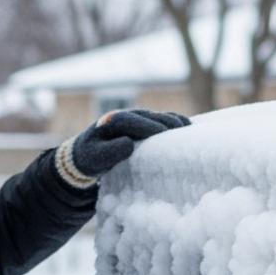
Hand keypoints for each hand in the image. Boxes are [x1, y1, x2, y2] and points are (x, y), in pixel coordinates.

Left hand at [54, 109, 189, 188]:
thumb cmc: (91, 158)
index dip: (151, 127)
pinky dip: (174, 122)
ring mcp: (135, 118)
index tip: (166, 135)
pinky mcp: (143, 123)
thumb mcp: (95, 158)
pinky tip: (187, 128)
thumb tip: (129, 144)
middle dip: (167, 125)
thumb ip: (110, 152)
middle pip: (151, 117)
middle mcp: (126, 115)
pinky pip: (161, 119)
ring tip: (189, 131)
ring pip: (158, 117)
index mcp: (113, 122)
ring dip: (174, 123)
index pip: (135, 121)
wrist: (85, 154)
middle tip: (184, 136)